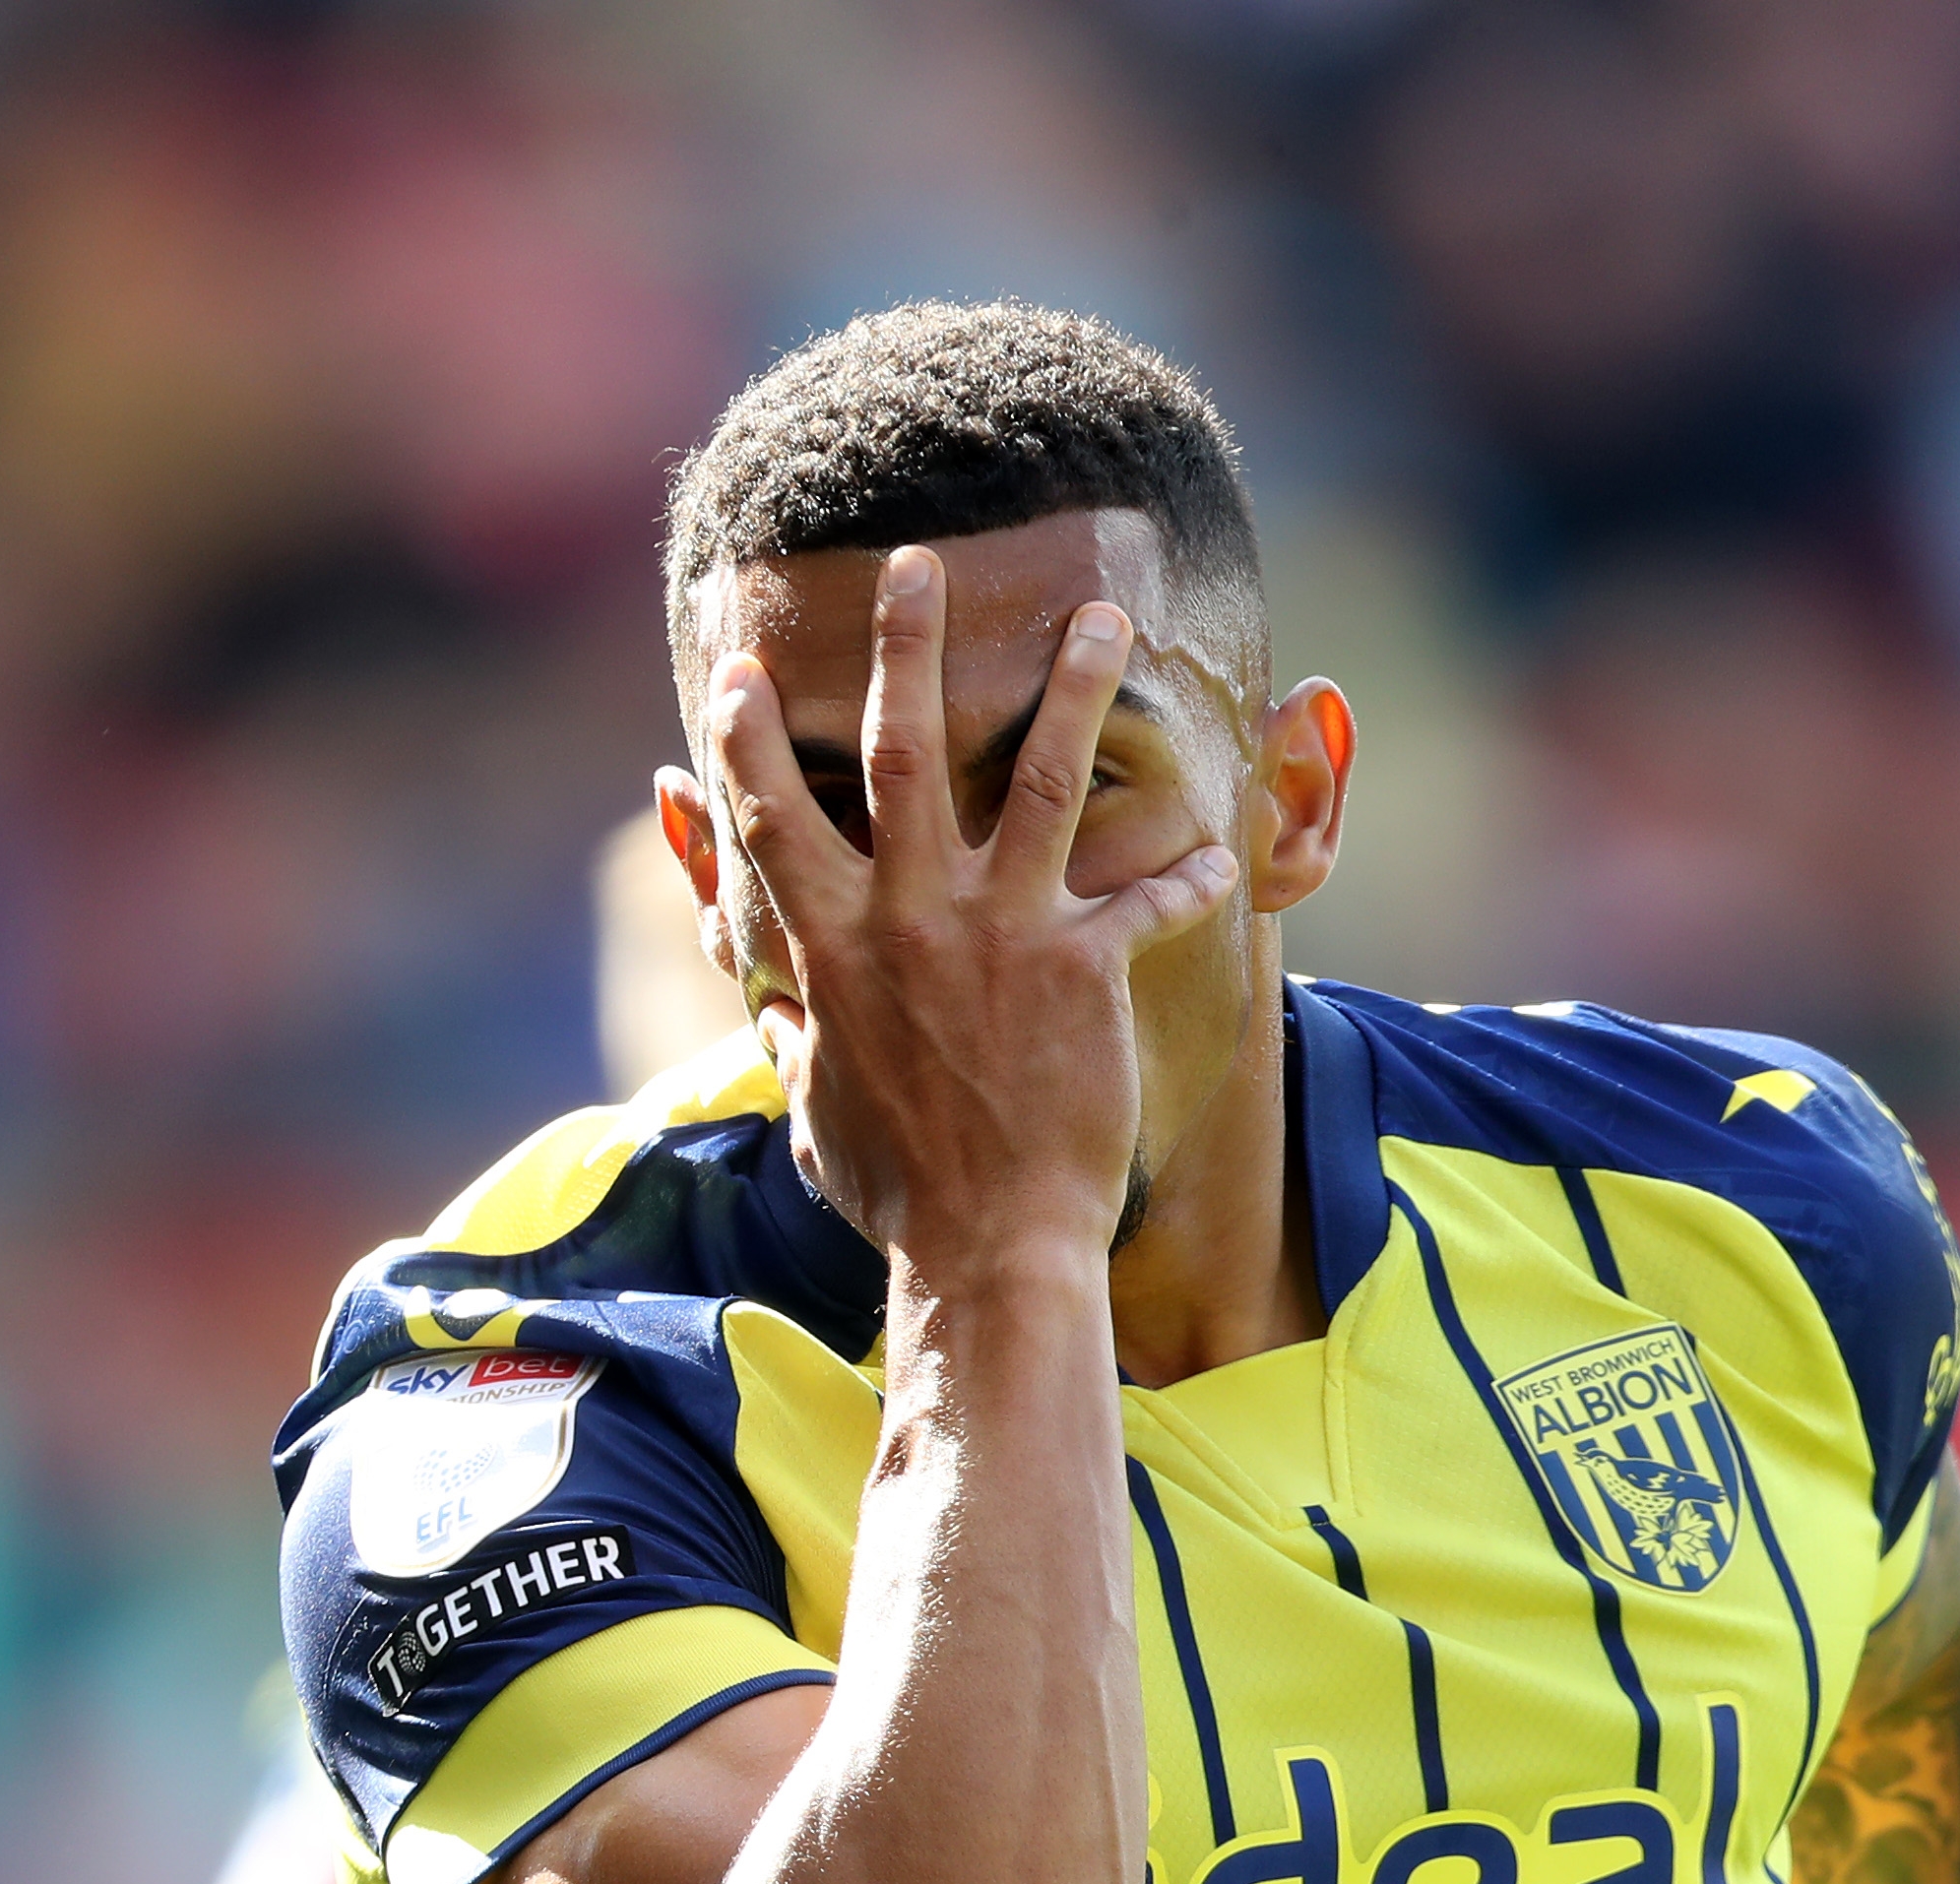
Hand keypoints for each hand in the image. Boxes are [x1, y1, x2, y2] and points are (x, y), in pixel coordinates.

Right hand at [706, 547, 1240, 1285]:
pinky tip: (1222, 852)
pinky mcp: (1084, 966)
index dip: (747, 734)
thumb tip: (756, 995)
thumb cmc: (897, 1187)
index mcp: (833, 945)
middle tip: (916, 561)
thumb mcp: (814, 1098)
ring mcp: (1000, 931)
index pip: (774, 815)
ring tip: (1102, 615)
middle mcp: (910, 916)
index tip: (737, 660)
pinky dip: (1186, 872)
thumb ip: (785, 1019)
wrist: (990, 1247)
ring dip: (1075, 687)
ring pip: (1040, 777)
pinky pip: (1147, 896)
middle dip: (905, 645)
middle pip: (899, 749)